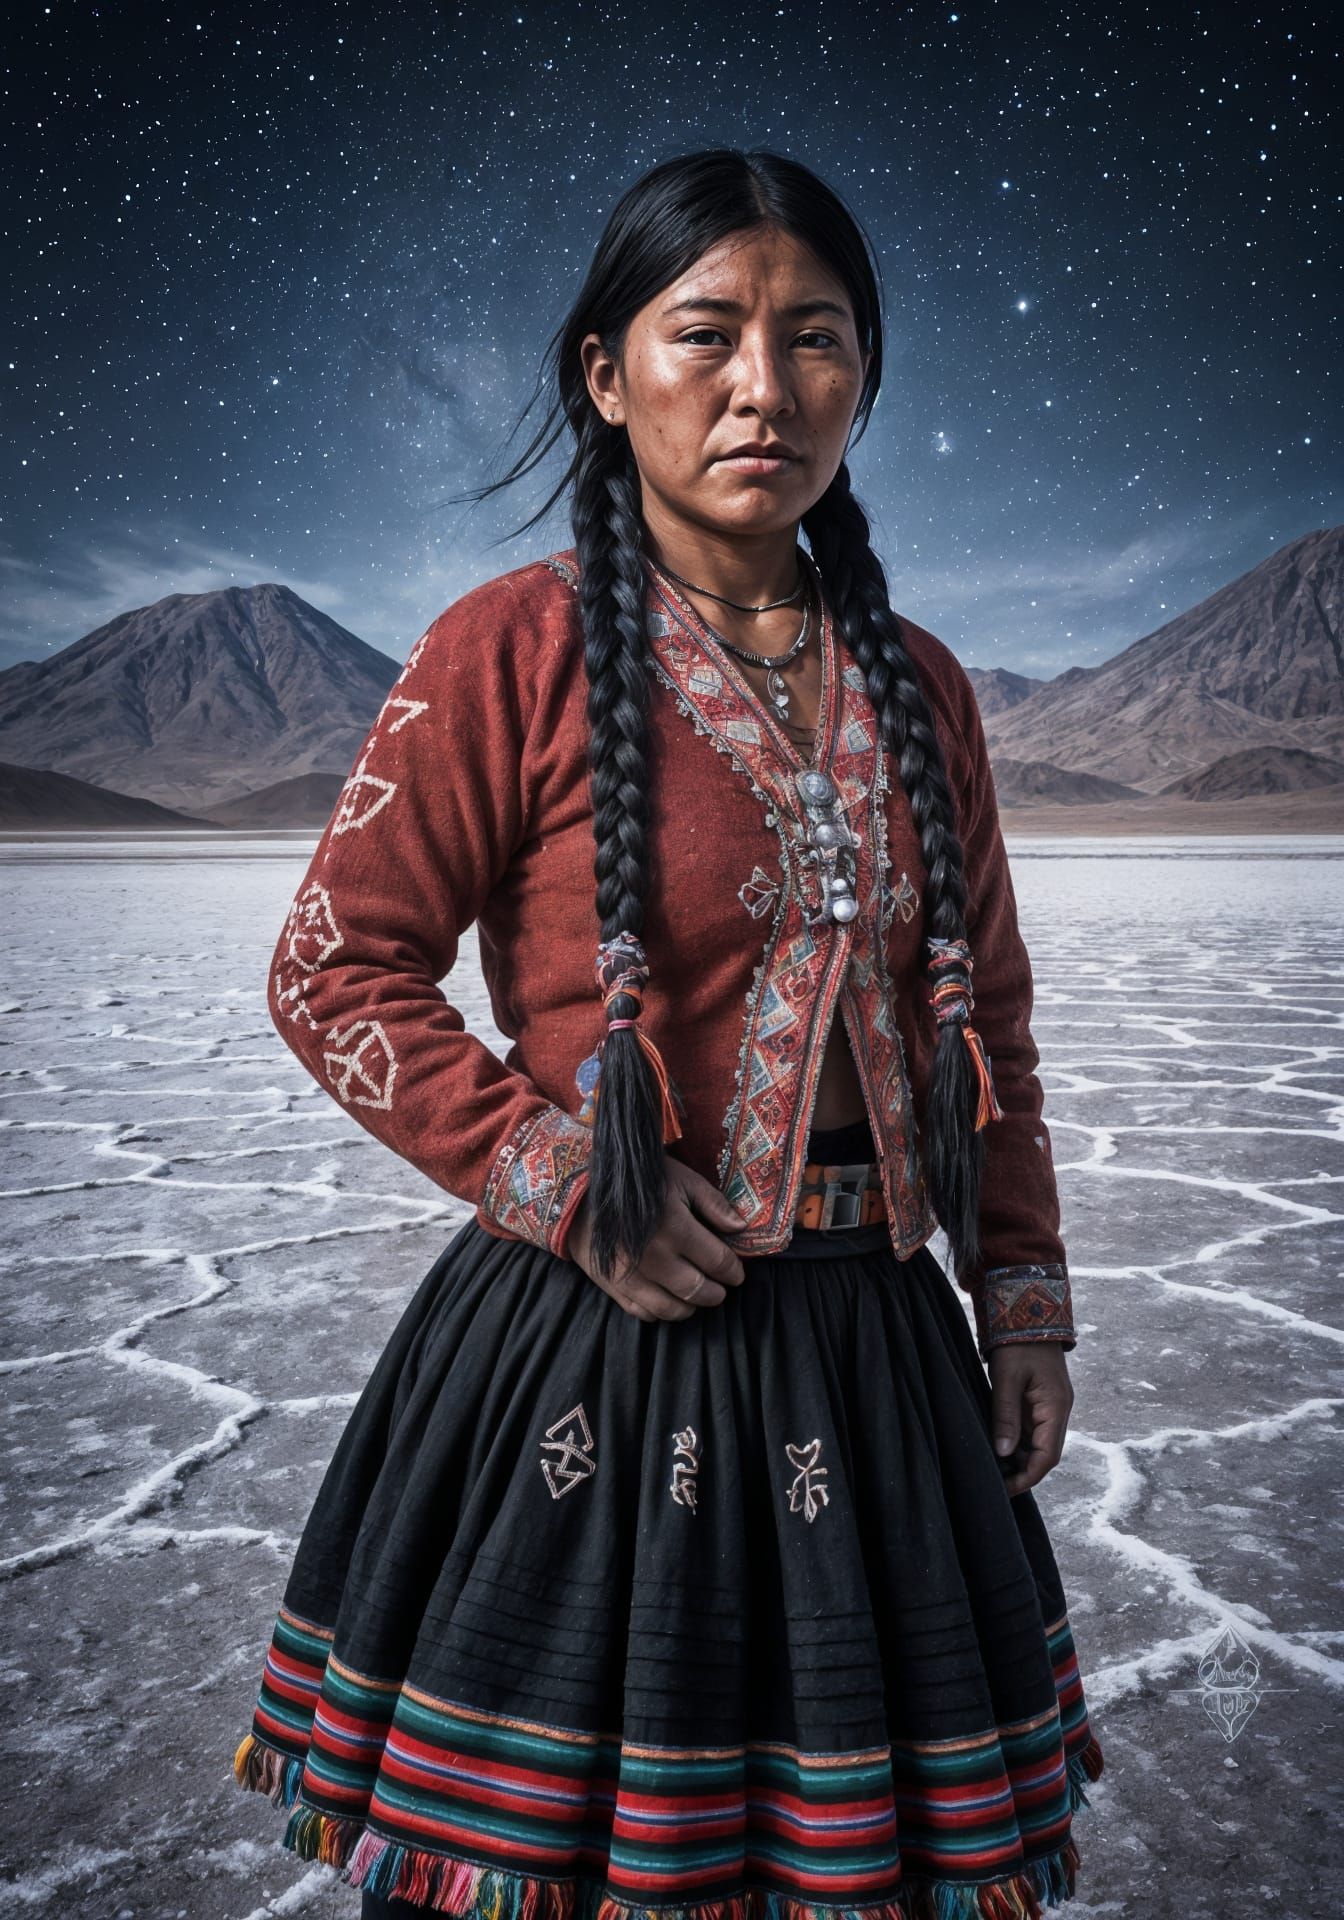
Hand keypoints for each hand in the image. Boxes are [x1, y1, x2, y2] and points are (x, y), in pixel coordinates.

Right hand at [567, 1157, 751, 1320]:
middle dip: (716, 1292)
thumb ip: (713, 1204)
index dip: (733, 1271)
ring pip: (672, 1309)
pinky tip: (668, 1300)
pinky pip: (643, 1312)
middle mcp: (654, 1258)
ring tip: (696, 1296)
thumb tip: (741, 1228)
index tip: (736, 1273)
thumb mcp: (681, 1180)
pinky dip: (661, 1312)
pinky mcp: (612, 1286)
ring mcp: (631, 1276)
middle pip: (698, 1290)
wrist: (579, 1191)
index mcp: (675, 1229)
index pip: (717, 1262)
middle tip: (721, 1288)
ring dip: (691, 1307)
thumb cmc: (637, 1181)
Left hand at [987, 1342, 1074, 1495]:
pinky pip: (1030, 1429)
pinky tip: (998, 1448)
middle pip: (1044, 1453)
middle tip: (995, 1484)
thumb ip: (1005, 1415)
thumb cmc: (1016, 1344)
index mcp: (1056, 1407)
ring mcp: (1049, 1405)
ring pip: (1037, 1443)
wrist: (1026, 1312)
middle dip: (1022, 1471)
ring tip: (993, 1469)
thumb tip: (1003, 1453)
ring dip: (1018, 1458)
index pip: (1047, 1455)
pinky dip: (1016, 1442)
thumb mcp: (1006, 1379)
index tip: (1006, 1489)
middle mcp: (1057, 1410)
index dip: (1028, 1476)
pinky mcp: (1039, 1400)